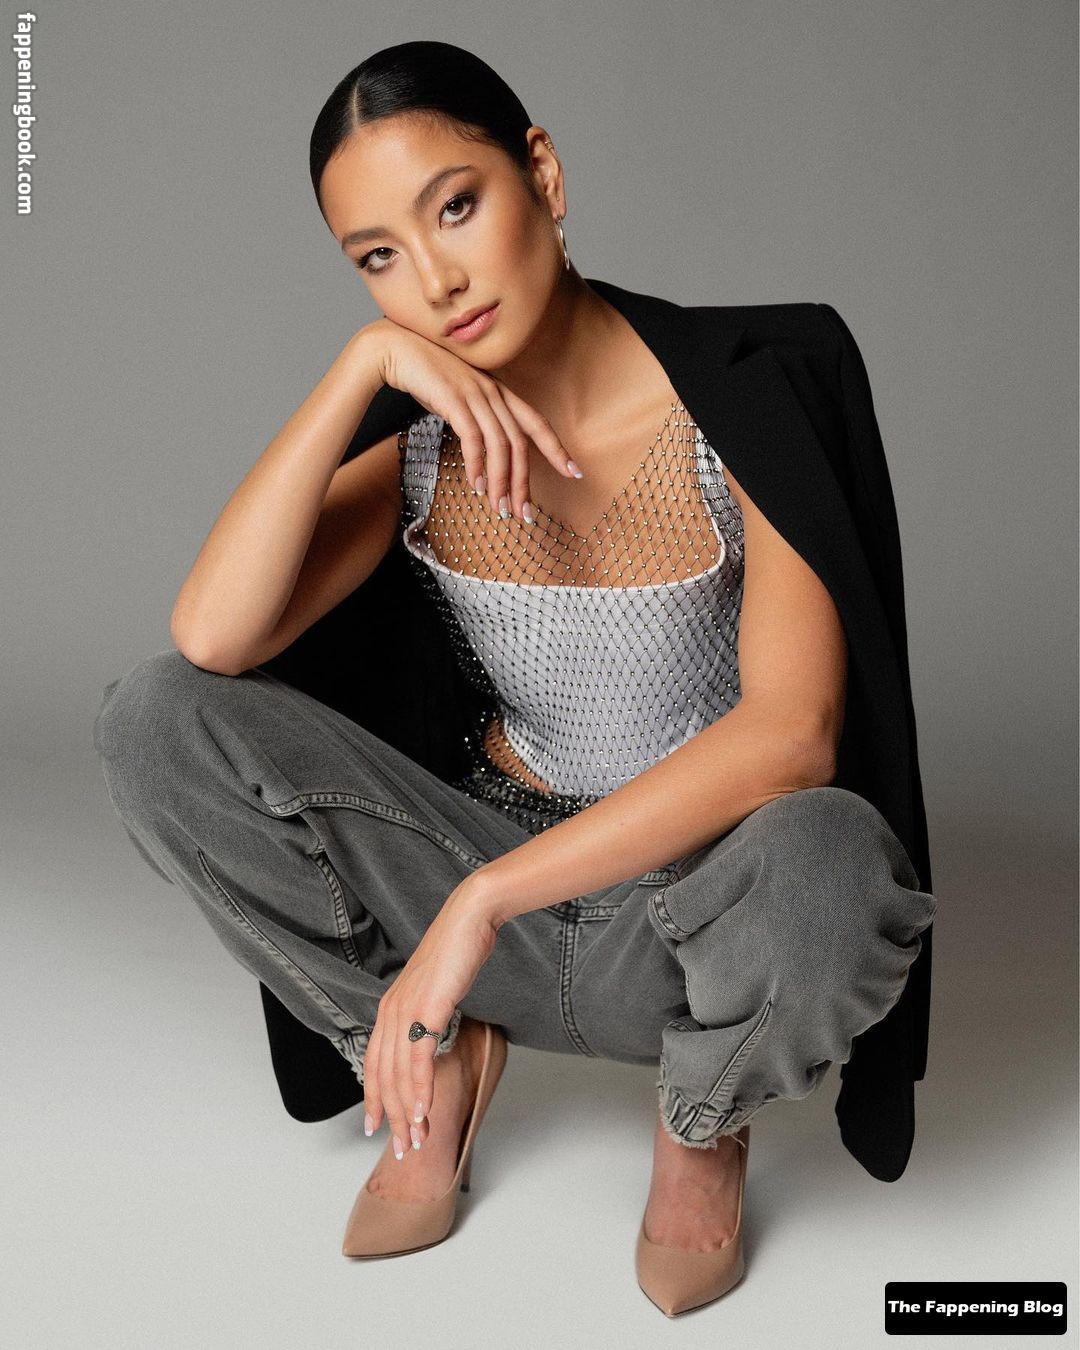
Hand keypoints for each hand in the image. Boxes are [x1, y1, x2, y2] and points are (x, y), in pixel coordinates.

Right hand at [354, 316, 583, 522]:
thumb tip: (483, 452)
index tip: (574, 472)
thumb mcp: (460, 398)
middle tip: (526, 513)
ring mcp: (475, 394)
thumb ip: (476, 419)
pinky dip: (478, 464)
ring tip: (501, 509)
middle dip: (524, 482)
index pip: (536, 423)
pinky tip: (476, 485)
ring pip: (500, 446)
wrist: (395, 349)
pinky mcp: (454, 399)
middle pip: (520, 443)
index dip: (557, 449)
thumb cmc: (425, 376)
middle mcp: (493, 392)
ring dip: (501, 482)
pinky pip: (473, 438)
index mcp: (499, 392)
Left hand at [361, 882, 499, 1158]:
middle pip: (383, 1077)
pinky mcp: (425, 1011)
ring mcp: (405, 1011)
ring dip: (406, 1113)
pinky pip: (417, 1061)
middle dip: (391, 1117)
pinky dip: (418, 1091)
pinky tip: (422, 1112)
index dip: (373, 1097)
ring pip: (398, 1075)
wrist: (469, 921)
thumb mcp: (437, 989)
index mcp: (390, 1007)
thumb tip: (430, 1033)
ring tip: (416, 1140)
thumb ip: (428, 1013)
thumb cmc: (458, 952)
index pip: (373, 1063)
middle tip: (402, 1148)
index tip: (377, 1125)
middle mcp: (390, 1011)